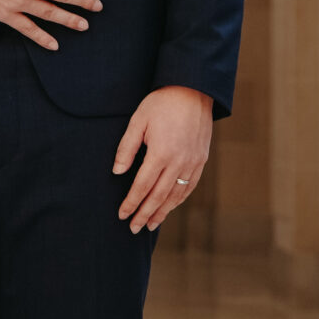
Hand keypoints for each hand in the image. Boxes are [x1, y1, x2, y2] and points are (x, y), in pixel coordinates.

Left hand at [113, 86, 213, 232]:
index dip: (131, 202)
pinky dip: (178, 200)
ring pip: (176, 195)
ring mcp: (192, 163)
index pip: (142, 186)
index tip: (121, 214)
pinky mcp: (201, 160)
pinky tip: (169, 207)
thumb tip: (117, 172)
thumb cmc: (161, 103)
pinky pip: (189, 187)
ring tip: (150, 224)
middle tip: (133, 228)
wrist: (193, 90)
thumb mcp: (138, 121)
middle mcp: (179, 162)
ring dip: (162, 212)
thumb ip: (127, 148)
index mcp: (160, 153)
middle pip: (159, 196)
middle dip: (144, 214)